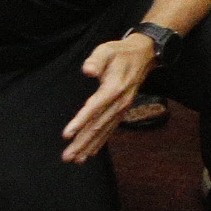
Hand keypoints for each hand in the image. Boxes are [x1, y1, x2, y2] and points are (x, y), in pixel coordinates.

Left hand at [62, 35, 156, 164]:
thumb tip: (88, 70)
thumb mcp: (107, 50)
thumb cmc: (120, 52)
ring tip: (76, 160)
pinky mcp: (122, 110)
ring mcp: (122, 108)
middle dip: (82, 142)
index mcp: (113, 88)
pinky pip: (111, 129)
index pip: (94, 108)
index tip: (67, 135)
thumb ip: (96, 60)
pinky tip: (92, 152)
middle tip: (68, 156)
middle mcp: (119, 102)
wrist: (144, 55)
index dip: (80, 121)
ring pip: (104, 131)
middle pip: (98, 125)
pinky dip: (101, 142)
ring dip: (89, 146)